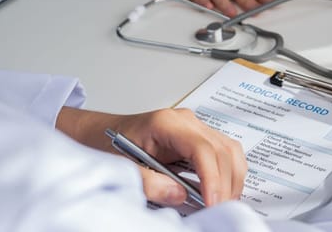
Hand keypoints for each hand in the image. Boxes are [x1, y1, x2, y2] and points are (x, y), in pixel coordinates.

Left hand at [56, 107, 246, 206]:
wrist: (100, 133)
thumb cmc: (107, 145)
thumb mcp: (121, 167)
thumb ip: (149, 183)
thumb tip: (180, 195)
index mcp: (166, 123)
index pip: (202, 149)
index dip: (212, 178)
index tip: (212, 202)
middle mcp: (186, 121)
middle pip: (222, 150)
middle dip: (225, 184)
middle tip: (219, 209)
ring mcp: (195, 127)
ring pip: (230, 150)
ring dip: (231, 179)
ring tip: (222, 203)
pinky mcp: (199, 137)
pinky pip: (225, 152)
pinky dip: (228, 173)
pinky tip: (220, 191)